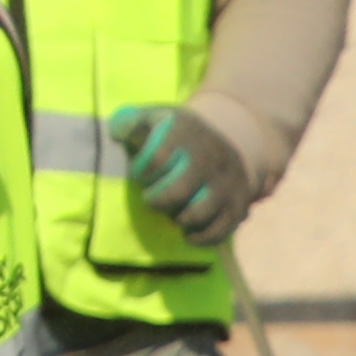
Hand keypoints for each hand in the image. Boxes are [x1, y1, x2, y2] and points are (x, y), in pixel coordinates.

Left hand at [107, 100, 256, 246]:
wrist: (227, 136)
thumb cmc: (175, 133)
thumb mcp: (153, 117)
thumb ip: (128, 121)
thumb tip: (116, 133)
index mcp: (184, 130)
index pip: (156, 160)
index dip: (141, 173)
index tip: (140, 173)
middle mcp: (209, 155)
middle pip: (177, 191)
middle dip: (157, 200)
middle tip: (153, 198)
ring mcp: (227, 182)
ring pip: (196, 214)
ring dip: (177, 219)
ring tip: (173, 212)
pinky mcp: (239, 205)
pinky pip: (218, 232)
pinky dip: (199, 238)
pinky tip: (187, 232)